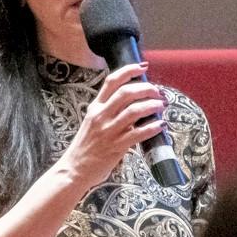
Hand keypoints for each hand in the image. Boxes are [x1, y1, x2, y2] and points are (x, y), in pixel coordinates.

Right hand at [58, 62, 165, 190]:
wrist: (75, 169)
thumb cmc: (86, 146)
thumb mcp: (93, 121)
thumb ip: (109, 110)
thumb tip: (134, 101)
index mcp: (95, 107)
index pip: (111, 81)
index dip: (129, 70)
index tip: (143, 67)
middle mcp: (101, 116)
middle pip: (126, 93)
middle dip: (146, 89)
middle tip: (158, 92)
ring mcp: (108, 131)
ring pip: (134, 111)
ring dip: (152, 105)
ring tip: (161, 105)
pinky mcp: (116, 146)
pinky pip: (138, 133)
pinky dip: (152, 127)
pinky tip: (160, 125)